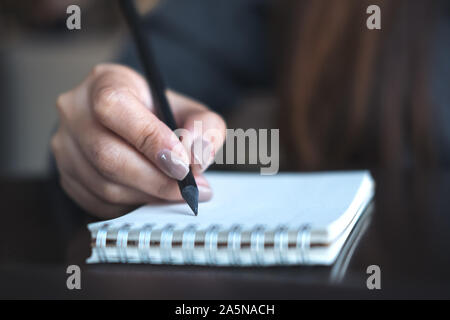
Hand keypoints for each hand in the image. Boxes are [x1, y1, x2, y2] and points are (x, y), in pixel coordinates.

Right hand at [51, 64, 225, 217]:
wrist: (131, 125)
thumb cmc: (160, 115)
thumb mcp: (189, 110)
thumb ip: (205, 127)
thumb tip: (197, 157)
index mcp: (105, 82)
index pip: (114, 107)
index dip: (150, 140)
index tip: (183, 164)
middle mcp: (75, 111)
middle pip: (106, 154)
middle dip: (155, 180)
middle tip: (189, 189)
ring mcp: (65, 146)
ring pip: (103, 184)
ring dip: (147, 196)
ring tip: (178, 194)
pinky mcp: (67, 175)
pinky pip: (98, 202)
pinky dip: (132, 205)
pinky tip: (154, 197)